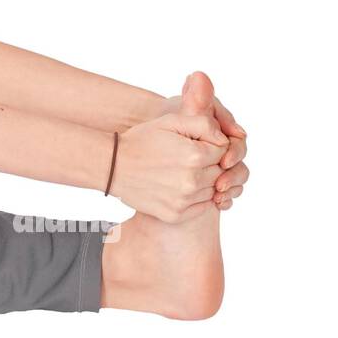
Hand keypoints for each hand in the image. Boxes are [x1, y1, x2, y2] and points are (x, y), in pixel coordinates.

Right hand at [150, 74, 247, 209]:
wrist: (113, 166)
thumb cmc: (142, 140)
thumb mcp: (170, 122)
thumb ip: (203, 123)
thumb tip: (224, 138)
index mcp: (195, 155)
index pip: (224, 150)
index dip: (211, 145)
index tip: (195, 144)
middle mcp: (193, 181)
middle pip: (221, 172)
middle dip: (209, 163)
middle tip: (187, 158)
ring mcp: (184, 200)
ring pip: (213, 190)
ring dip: (204, 181)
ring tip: (182, 172)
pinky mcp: (176, 215)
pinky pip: (202, 207)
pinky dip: (196, 198)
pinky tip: (180, 187)